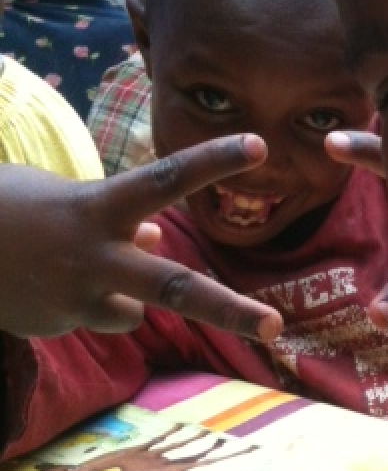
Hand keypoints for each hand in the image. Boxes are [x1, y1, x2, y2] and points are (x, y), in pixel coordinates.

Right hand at [0, 135, 282, 340]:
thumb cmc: (11, 210)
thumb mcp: (68, 199)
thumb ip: (119, 217)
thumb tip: (157, 240)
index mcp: (97, 207)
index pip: (166, 178)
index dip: (213, 160)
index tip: (259, 143)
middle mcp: (95, 257)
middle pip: (175, 287)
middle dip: (231, 311)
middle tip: (277, 327)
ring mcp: (79, 298)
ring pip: (136, 310)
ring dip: (124, 294)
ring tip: (71, 267)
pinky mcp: (60, 325)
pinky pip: (101, 317)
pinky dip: (91, 305)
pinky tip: (51, 285)